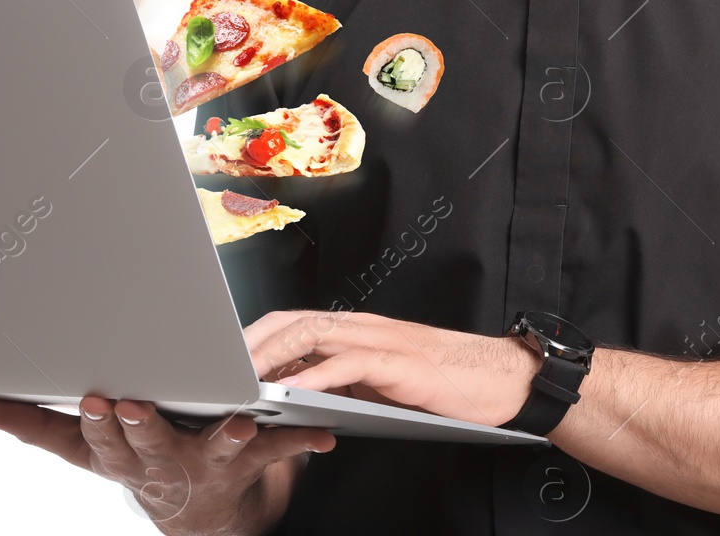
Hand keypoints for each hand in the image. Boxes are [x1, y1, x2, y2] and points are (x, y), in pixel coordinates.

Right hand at [0, 394, 334, 534]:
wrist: (200, 517)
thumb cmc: (141, 463)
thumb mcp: (87, 453)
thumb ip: (39, 427)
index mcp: (123, 455)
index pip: (100, 441)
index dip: (97, 423)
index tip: (93, 401)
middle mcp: (164, 464)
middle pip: (149, 445)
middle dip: (141, 425)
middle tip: (133, 404)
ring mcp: (208, 466)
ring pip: (214, 449)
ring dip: (226, 435)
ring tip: (238, 420)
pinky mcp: (248, 463)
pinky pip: (278, 451)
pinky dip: (302, 442)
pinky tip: (323, 436)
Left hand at [245, 309, 540, 426]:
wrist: (499, 380)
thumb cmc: (443, 384)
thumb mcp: (381, 384)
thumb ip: (343, 383)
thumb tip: (300, 397)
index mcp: (355, 329)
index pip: (293, 321)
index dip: (256, 337)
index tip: (226, 360)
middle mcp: (362, 326)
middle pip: (292, 322)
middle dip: (251, 343)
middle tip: (220, 369)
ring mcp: (379, 340)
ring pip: (313, 336)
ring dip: (274, 357)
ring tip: (244, 380)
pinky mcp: (397, 362)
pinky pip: (348, 364)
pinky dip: (316, 377)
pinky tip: (295, 394)